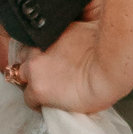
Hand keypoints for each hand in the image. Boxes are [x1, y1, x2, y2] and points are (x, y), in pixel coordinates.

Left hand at [16, 0, 117, 115]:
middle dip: (34, 64)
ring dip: (33, 82)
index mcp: (49, 32)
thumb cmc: (107, 50)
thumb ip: (72, 33)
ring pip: (22, 77)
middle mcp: (37, 48)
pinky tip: (48, 104)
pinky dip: (37, 102)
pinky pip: (28, 99)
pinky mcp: (38, 89)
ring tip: (48, 90)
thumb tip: (76, 36)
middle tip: (48, 74)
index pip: (33, 41)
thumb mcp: (86, 29)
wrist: (109, 68)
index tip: (48, 58)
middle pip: (24, 56)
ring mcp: (35, 68)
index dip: (40, 51)